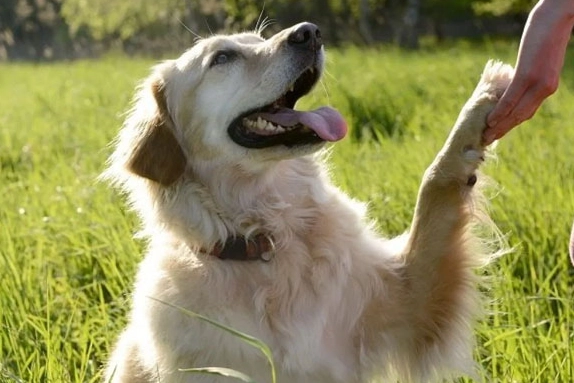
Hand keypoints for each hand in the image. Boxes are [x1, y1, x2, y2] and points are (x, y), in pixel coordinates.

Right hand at [484, 0, 573, 144]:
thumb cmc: (546, 35)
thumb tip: (513, 85)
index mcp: (548, 87)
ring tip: (486, 135)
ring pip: (516, 112)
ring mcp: (537, 83)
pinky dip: (500, 111)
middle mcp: (545, 89)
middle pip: (521, 116)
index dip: (510, 125)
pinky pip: (511, 99)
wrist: (556, 18)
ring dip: (500, 126)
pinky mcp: (527, 76)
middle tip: (487, 140)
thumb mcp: (540, 60)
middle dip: (503, 130)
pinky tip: (490, 120)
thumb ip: (529, 75)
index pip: (527, 112)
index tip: (496, 133)